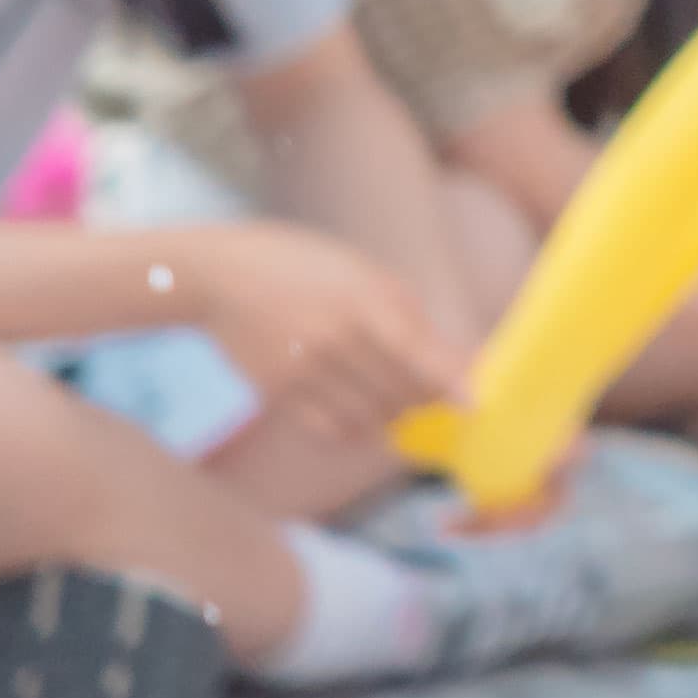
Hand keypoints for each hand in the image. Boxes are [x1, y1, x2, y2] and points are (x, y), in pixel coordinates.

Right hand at [154, 220, 458, 444]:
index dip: (450, 383)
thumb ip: (410, 319)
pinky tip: (364, 410)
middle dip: (427, 399)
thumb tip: (458, 363)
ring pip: (369, 418)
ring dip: (393, 415)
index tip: (475, 405)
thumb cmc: (308, 268)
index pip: (415, 354)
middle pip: (398, 392)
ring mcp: (301, 370)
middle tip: (437, 392)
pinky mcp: (276, 394)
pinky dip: (357, 428)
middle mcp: (332, 339)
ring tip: (397, 396)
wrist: (223, 277)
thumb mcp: (365, 275)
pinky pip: (331, 428)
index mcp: (362, 299)